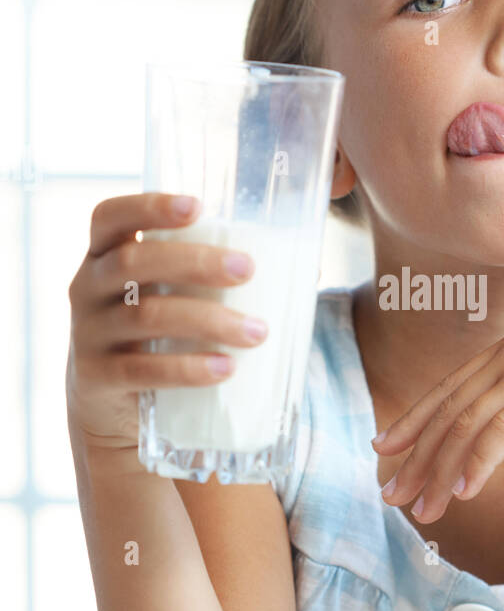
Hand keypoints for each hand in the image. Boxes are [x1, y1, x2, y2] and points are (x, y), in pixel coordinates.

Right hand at [66, 191, 267, 451]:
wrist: (111, 404)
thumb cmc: (156, 334)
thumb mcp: (165, 295)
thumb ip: (207, 276)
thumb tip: (308, 265)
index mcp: (104, 255)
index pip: (110, 216)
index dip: (148, 207)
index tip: (197, 206)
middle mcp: (87, 287)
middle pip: (135, 262)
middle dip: (196, 262)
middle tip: (247, 270)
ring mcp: (89, 333)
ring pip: (146, 317)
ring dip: (208, 321)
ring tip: (256, 332)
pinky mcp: (97, 377)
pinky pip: (142, 369)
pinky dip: (188, 368)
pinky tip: (225, 368)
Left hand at [371, 323, 503, 522]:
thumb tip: (492, 432)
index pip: (450, 389)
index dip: (414, 421)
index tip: (384, 449)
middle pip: (450, 409)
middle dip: (416, 456)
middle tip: (392, 493)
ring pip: (469, 425)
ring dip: (442, 472)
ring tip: (424, 511)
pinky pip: (501, 431)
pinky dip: (480, 463)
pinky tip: (465, 492)